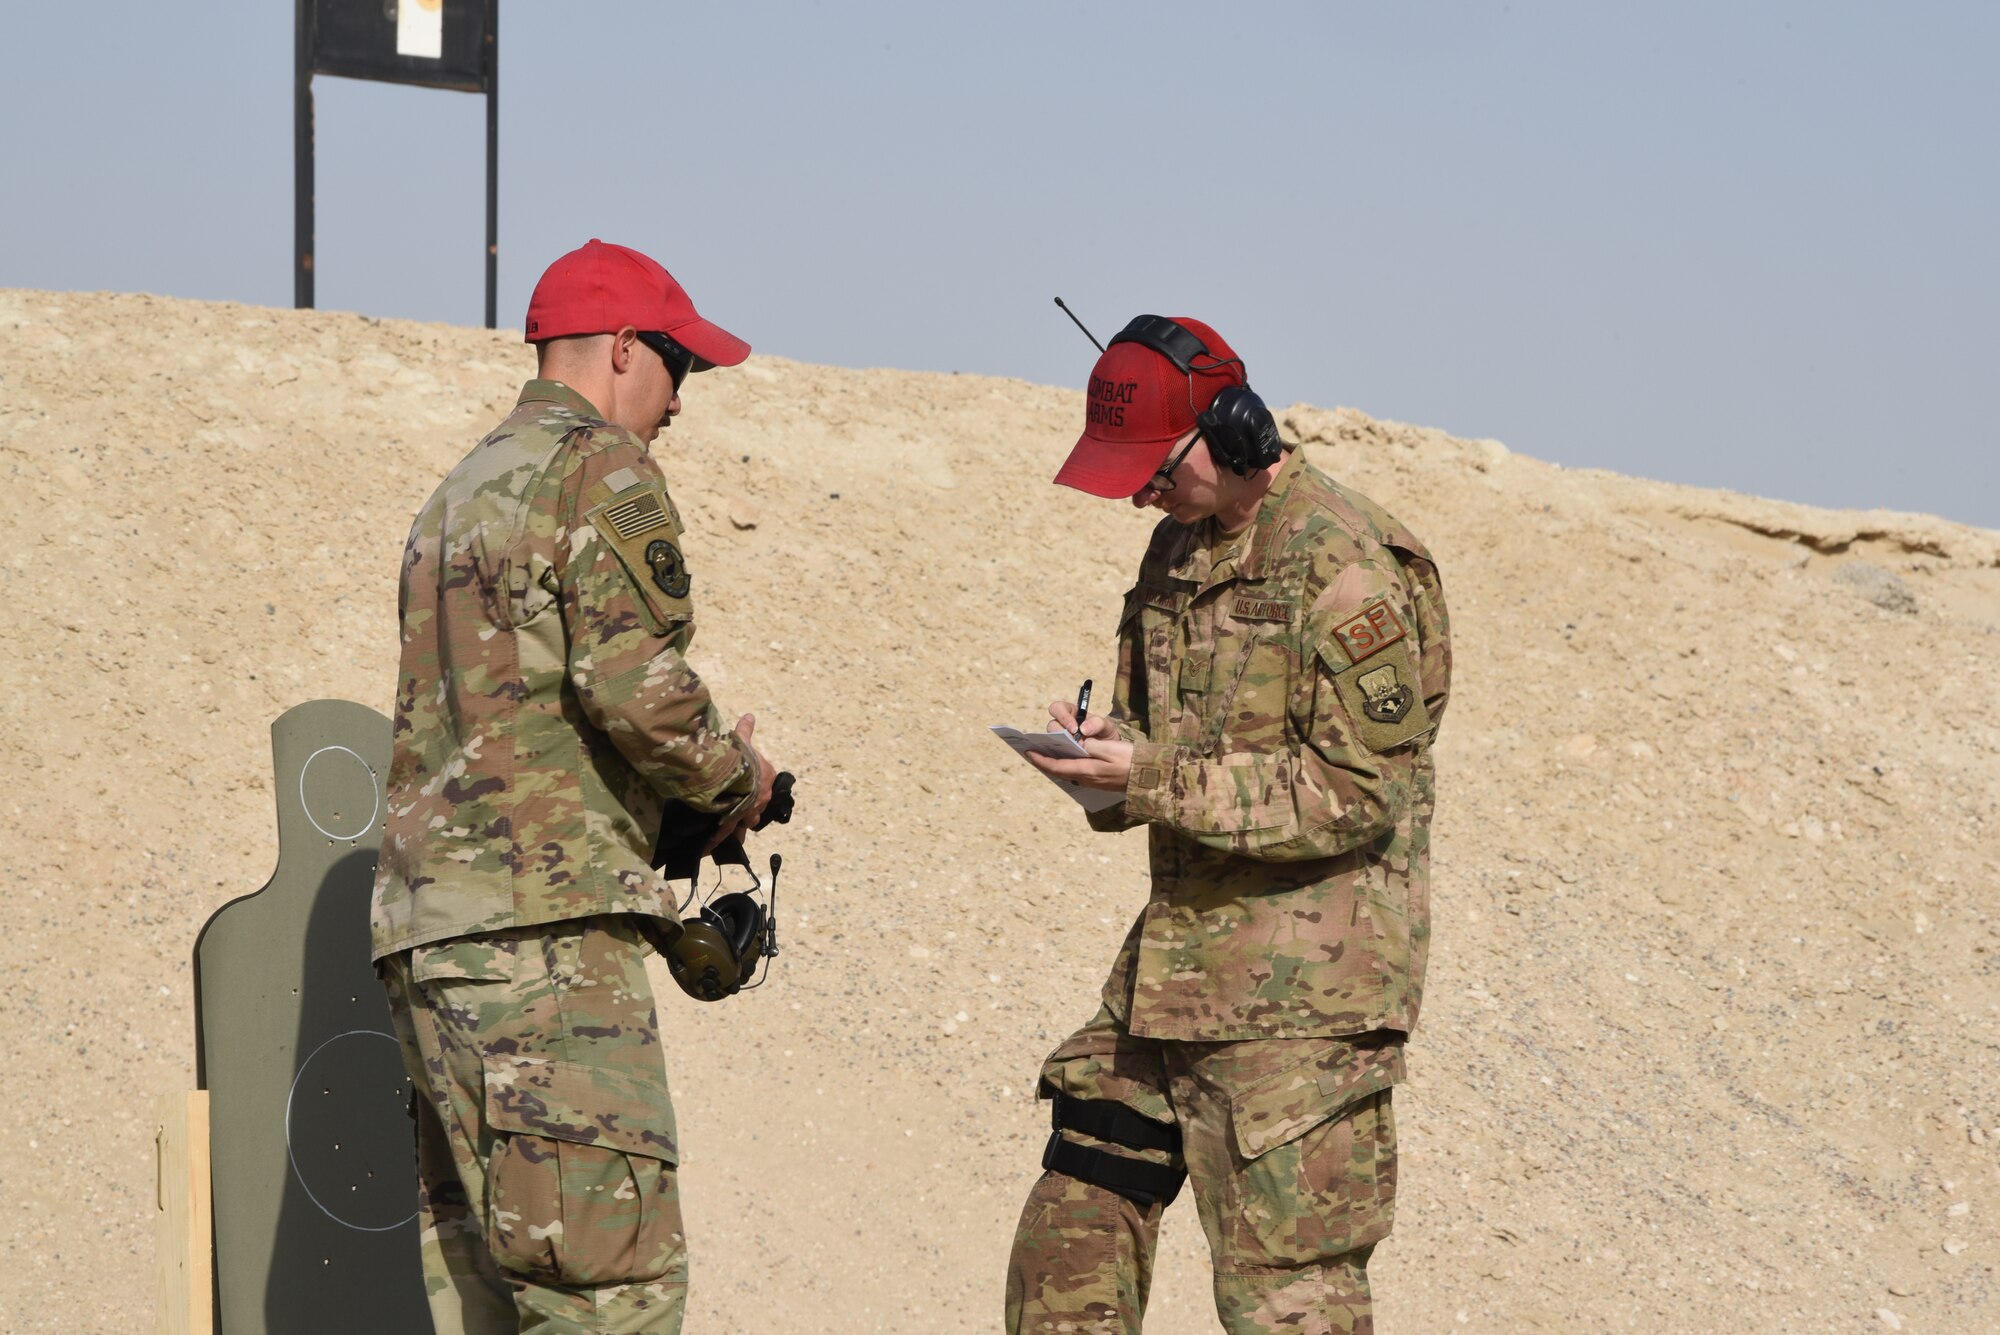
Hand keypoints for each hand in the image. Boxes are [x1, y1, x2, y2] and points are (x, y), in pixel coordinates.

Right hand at [703, 713, 777, 853]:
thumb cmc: (745, 758)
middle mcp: (760, 797)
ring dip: (737, 826)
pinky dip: (716, 840)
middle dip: (748, 811)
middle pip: (755, 808)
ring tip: (729, 831)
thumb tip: (749, 716)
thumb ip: (746, 731)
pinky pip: (724, 831)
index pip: (763, 787)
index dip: (755, 790)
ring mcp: (748, 810)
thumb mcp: (744, 742)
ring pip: (744, 821)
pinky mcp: (735, 819)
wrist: (740, 776)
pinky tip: (708, 848)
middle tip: (739, 813)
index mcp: (765, 779)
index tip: (747, 792)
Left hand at [1027, 699, 1131, 791]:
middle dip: (1046, 762)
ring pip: (1068, 773)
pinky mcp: (1100, 782)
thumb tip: (1080, 743)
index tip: (1029, 753)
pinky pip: (1077, 774)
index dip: (1041, 760)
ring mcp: (1093, 782)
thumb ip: (1091, 745)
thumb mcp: (1110, 749)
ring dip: (1056, 765)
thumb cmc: (1131, 760)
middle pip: (1060, 771)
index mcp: (1087, 770)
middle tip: (1035, 753)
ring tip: (1047, 755)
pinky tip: (1067, 760)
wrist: (1150, 778)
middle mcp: (1087, 779)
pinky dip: (1067, 766)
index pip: (1057, 766)